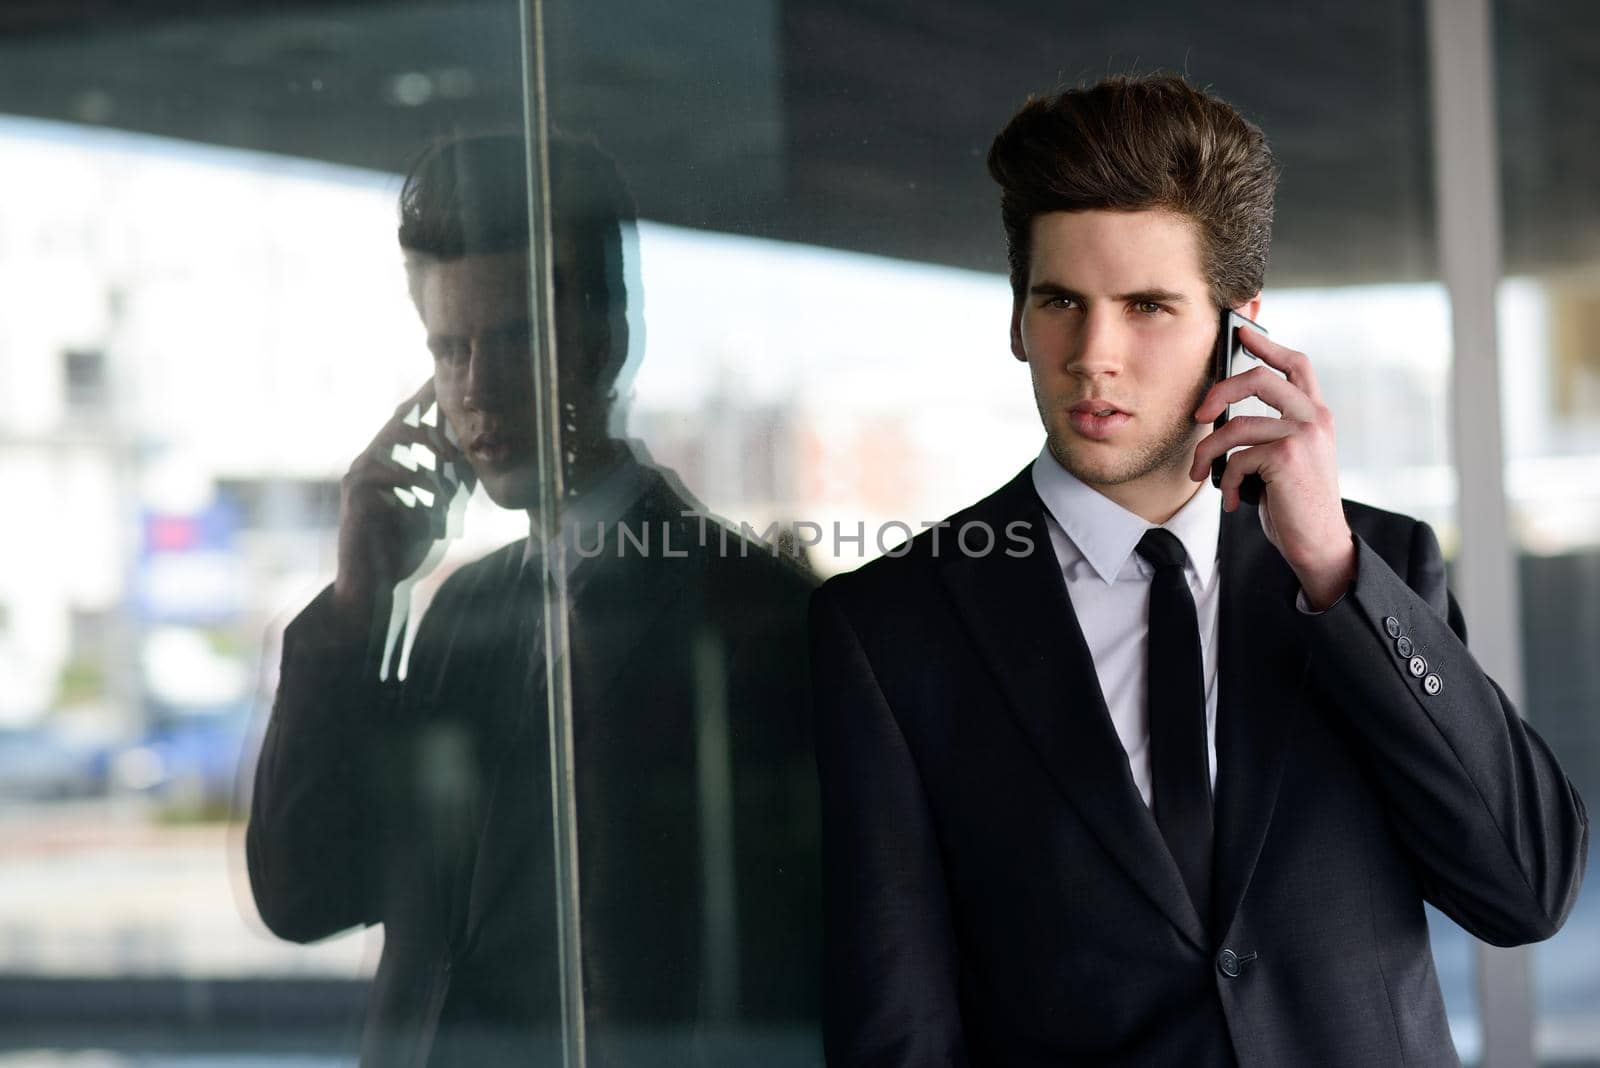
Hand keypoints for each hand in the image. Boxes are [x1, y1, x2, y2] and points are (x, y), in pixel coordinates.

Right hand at [331, 379, 472, 629]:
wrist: (373, 586)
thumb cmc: (404, 546)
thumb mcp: (437, 507)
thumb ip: (451, 481)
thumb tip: (480, 456)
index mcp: (389, 460)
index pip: (409, 421)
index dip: (429, 400)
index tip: (454, 383)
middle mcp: (370, 462)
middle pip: (399, 420)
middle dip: (432, 415)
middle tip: (464, 424)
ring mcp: (359, 477)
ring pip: (393, 442)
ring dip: (427, 447)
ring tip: (454, 457)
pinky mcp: (355, 497)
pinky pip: (386, 475)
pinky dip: (414, 480)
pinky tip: (433, 492)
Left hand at [1188, 327, 1354, 608]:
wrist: (1319, 543)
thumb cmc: (1295, 502)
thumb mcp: (1287, 459)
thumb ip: (1269, 431)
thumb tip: (1218, 417)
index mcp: (1315, 414)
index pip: (1296, 365)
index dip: (1268, 344)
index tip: (1241, 332)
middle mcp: (1314, 417)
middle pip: (1258, 378)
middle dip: (1218, 391)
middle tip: (1199, 414)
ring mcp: (1303, 435)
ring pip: (1235, 426)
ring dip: (1207, 453)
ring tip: (1198, 473)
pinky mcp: (1287, 457)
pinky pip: (1235, 459)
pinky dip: (1224, 482)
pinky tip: (1230, 499)